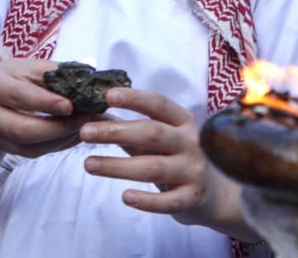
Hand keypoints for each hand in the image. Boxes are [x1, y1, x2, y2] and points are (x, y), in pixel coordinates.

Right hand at [0, 59, 96, 158]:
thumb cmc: (13, 79)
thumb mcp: (28, 68)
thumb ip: (55, 73)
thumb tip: (89, 81)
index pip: (20, 96)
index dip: (45, 102)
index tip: (71, 105)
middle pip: (23, 129)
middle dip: (58, 127)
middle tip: (86, 119)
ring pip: (30, 146)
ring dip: (62, 138)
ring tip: (85, 126)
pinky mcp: (6, 149)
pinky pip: (34, 152)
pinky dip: (58, 145)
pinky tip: (74, 134)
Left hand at [79, 89, 210, 223]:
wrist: (212, 193)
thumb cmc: (175, 158)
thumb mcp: (160, 139)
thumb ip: (133, 128)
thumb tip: (94, 116)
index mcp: (183, 121)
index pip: (158, 104)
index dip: (134, 98)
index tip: (108, 96)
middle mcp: (191, 143)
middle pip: (153, 133)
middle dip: (116, 132)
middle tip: (85, 132)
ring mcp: (193, 171)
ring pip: (154, 168)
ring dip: (118, 166)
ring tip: (89, 165)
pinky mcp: (191, 198)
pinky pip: (168, 202)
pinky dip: (147, 200)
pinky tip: (126, 197)